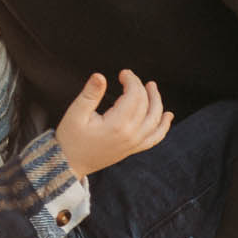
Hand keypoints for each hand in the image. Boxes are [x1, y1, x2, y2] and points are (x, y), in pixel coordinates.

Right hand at [54, 70, 171, 177]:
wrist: (69, 165)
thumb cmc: (70, 138)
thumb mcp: (75, 114)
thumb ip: (90, 94)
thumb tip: (100, 76)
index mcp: (117, 125)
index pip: (135, 96)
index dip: (132, 80)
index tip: (123, 73)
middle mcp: (130, 135)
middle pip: (146, 105)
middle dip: (140, 87)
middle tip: (129, 76)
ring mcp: (134, 144)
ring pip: (155, 120)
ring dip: (156, 102)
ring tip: (152, 88)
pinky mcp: (132, 149)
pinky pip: (155, 138)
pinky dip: (163, 127)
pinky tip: (167, 117)